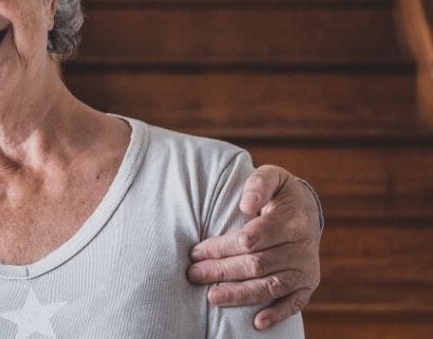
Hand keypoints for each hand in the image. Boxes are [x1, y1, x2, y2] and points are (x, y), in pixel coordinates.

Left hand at [186, 165, 321, 329]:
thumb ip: (258, 184)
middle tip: (193, 274)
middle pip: (257, 264)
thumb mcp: (272, 177)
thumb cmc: (279, 193)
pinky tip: (257, 323)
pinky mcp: (307, 285)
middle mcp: (302, 247)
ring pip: (271, 286)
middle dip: (222, 270)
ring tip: (212, 297)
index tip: (197, 251)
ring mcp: (305, 269)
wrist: (307, 210)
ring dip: (240, 294)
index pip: (253, 238)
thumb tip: (246, 204)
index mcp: (292, 220)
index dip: (223, 246)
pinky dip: (276, 314)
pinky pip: (293, 303)